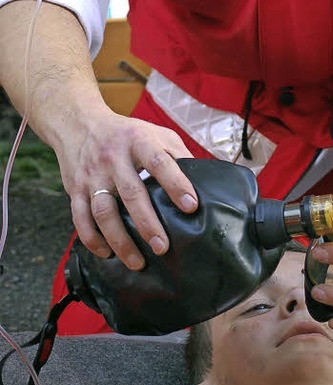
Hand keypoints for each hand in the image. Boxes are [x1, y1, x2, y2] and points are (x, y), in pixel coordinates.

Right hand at [52, 103, 196, 268]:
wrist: (79, 123)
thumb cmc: (126, 133)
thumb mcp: (155, 132)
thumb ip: (177, 153)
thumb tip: (205, 178)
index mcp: (138, 141)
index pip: (159, 162)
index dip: (176, 184)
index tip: (191, 206)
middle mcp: (114, 158)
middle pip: (131, 193)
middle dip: (147, 223)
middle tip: (162, 247)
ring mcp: (92, 175)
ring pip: (104, 211)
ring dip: (120, 239)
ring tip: (137, 261)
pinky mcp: (75, 189)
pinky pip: (80, 218)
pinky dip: (92, 239)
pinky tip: (107, 254)